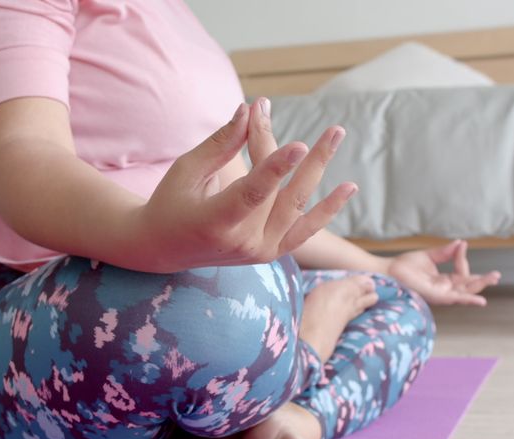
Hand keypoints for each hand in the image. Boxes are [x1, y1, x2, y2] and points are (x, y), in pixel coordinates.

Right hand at [139, 99, 356, 271]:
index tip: (300, 144)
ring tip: (335, 134)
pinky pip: (306, 230)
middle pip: (273, 188)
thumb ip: (221, 144)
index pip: (252, 194)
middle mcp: (243, 242)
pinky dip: (327, 210)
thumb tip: (249, 110)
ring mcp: (261, 250)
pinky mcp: (271, 252)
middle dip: (276, 146)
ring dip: (318, 167)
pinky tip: (348, 187)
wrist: (165, 248)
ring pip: (295, 203)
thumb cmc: (170, 202)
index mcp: (215, 223)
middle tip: (293, 115)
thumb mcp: (187, 171)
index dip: (276, 169)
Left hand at [386, 240, 500, 305]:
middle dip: (483, 281)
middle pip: (468, 287)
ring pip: (465, 293)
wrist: (388, 271)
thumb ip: (445, 252)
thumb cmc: (404, 266)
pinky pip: (454, 299)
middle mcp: (444, 289)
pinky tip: (479, 300)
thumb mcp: (428, 256)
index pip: (461, 272)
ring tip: (493, 279)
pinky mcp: (435, 298)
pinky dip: (467, 299)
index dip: (463, 258)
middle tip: (496, 275)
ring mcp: (440, 295)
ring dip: (479, 287)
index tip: (461, 245)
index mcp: (443, 280)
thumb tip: (461, 243)